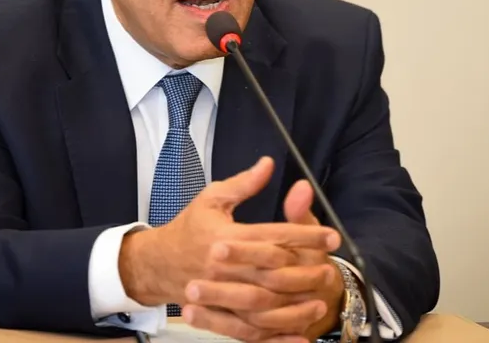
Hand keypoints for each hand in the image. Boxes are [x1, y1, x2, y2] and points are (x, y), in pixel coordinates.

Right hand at [119, 158, 340, 317]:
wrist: (157, 263)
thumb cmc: (188, 228)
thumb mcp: (212, 198)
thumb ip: (244, 183)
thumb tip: (268, 163)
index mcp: (225, 237)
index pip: (273, 237)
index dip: (306, 236)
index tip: (331, 236)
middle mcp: (224, 268)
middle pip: (274, 272)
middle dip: (307, 270)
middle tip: (331, 267)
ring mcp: (221, 295)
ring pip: (265, 305)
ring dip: (296, 304)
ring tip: (321, 297)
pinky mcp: (220, 315)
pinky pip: (251, 331)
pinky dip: (276, 335)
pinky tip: (299, 333)